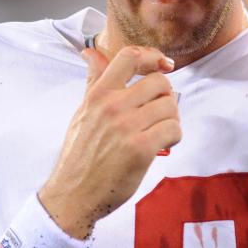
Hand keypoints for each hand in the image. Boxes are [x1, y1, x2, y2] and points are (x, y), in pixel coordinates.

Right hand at [38, 46, 179, 238]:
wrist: (73, 195)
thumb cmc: (79, 155)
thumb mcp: (82, 112)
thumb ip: (93, 81)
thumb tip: (90, 53)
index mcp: (98, 94)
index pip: (129, 56)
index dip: (152, 56)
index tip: (163, 65)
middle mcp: (113, 106)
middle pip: (159, 82)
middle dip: (166, 96)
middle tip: (159, 112)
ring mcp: (127, 127)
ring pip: (171, 105)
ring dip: (172, 118)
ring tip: (159, 131)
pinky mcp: (141, 149)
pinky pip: (174, 129)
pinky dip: (174, 136)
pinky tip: (163, 144)